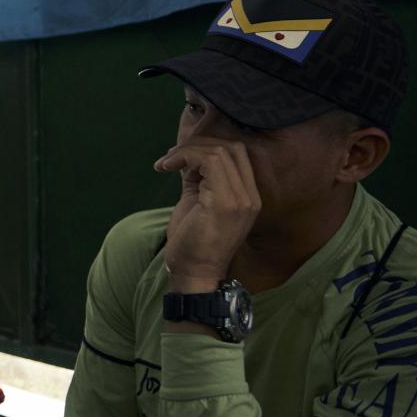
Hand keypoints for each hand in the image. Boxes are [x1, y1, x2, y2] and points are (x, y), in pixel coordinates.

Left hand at [153, 136, 261, 288]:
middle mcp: (250, 197)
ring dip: (187, 151)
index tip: (180, 153)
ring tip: (166, 162)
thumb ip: (197, 178)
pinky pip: (209, 162)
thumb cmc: (191, 241)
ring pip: (219, 152)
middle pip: (232, 147)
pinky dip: (184, 157)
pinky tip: (165, 167)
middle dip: (198, 143)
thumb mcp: (196, 201)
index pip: (239, 153)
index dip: (208, 144)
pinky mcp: (225, 203)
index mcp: (247, 197)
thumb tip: (186, 155)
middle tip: (172, 154)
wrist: (193, 273)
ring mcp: (241, 200)